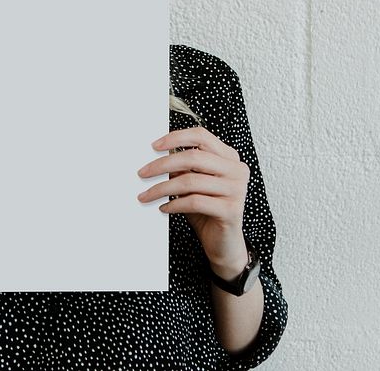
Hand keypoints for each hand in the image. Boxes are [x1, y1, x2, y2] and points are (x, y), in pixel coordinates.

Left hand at [136, 127, 250, 271]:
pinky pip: (195, 202)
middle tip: (142, 173)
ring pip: (191, 181)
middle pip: (194, 157)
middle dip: (163, 164)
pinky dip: (175, 204)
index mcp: (229, 157)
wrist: (224, 244)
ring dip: (163, 188)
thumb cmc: (207, 210)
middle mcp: (237, 170)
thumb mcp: (193, 185)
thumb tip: (156, 157)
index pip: (202, 136)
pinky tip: (164, 207)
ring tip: (147, 195)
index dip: (176, 137)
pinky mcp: (232, 210)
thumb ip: (183, 169)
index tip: (154, 146)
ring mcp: (237, 190)